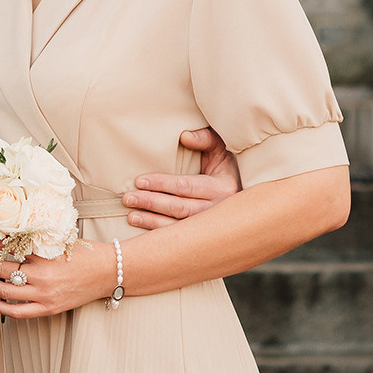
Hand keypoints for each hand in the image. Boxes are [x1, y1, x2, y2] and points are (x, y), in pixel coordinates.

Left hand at [0, 229, 115, 320]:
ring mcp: (44, 294)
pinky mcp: (48, 309)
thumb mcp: (59, 240)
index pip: (6, 244)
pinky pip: (17, 311)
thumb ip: (35, 239)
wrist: (109, 272)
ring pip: (4, 290)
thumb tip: (5, 235)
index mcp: (45, 253)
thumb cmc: (86, 252)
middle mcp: (42, 275)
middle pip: (1, 267)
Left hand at [123, 127, 240, 229]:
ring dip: (151, 221)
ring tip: (131, 215)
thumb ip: (205, 138)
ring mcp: (211, 227)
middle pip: (179, 208)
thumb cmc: (225, 167)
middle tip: (128, 198)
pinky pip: (179, 237)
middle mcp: (218, 210)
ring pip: (178, 226)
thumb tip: (184, 136)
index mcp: (222, 187)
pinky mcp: (203, 237)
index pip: (186, 186)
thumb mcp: (221, 149)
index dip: (162, 184)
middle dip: (151, 202)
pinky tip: (142, 227)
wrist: (243, 199)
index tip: (140, 180)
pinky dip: (158, 232)